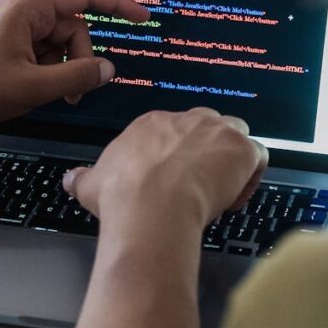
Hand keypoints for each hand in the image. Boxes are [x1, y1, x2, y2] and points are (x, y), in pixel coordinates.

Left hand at [0, 0, 149, 124]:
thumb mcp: (33, 87)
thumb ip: (76, 76)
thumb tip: (108, 69)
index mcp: (28, 9)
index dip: (118, 4)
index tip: (142, 18)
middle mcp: (20, 9)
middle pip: (72, 26)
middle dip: (79, 59)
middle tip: (72, 92)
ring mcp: (10, 24)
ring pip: (56, 41)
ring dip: (61, 68)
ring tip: (49, 94)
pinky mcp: (3, 39)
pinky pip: (39, 48)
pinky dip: (45, 68)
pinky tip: (33, 88)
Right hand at [63, 108, 269, 228]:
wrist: (151, 207)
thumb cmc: (124, 196)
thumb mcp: (92, 184)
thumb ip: (82, 178)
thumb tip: (69, 178)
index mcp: (153, 124)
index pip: (175, 130)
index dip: (179, 156)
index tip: (175, 179)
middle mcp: (187, 120)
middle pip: (208, 126)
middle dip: (208, 151)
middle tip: (200, 184)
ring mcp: (217, 132)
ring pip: (236, 135)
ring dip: (233, 159)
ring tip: (221, 190)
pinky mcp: (241, 149)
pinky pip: (257, 156)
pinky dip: (252, 176)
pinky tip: (235, 199)